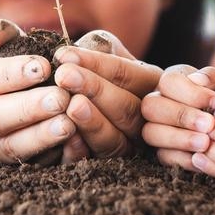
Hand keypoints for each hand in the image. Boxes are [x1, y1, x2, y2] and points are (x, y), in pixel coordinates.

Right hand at [0, 19, 75, 162]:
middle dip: (28, 109)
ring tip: (69, 124)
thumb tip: (8, 32)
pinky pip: (25, 166)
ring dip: (40, 137)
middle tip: (61, 98)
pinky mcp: (0, 163)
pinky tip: (73, 145)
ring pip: (7, 147)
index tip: (44, 65)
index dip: (11, 73)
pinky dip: (50, 157)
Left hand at [53, 30, 162, 161]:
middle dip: (94, 90)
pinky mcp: (113, 166)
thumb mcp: (105, 53)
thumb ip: (100, 47)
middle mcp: (148, 118)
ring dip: (92, 122)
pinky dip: (82, 150)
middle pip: (127, 108)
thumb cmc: (98, 73)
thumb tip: (79, 51)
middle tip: (64, 75)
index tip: (64, 55)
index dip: (95, 64)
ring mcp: (133, 146)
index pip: (125, 74)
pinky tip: (66, 137)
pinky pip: (100, 162)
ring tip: (70, 104)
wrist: (92, 113)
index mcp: (151, 85)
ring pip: (116, 139)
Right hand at [141, 65, 214, 171]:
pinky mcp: (162, 152)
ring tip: (206, 144)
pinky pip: (163, 157)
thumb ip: (213, 77)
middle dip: (181, 116)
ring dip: (179, 139)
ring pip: (151, 133)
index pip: (169, 82)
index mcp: (170, 82)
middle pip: (151, 107)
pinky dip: (183, 159)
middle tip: (209, 125)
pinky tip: (203, 158)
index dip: (193, 93)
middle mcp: (156, 104)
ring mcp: (155, 128)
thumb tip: (200, 80)